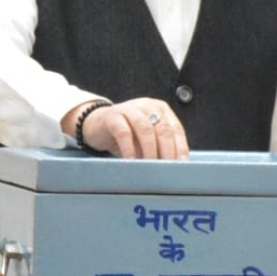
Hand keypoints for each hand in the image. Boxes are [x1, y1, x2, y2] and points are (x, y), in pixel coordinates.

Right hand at [67, 98, 189, 160]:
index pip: (176, 129)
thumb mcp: (146, 140)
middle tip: (166, 170)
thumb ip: (159, 148)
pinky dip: (129, 148)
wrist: (96, 124)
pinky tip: (131, 161)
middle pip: (163, 129)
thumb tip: (173, 168)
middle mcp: (148, 106)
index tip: (181, 165)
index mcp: (161, 109)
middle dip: (167, 152)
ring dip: (150, 150)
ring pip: (145, 129)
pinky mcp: (112, 116)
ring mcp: (130, 109)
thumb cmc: (126, 135)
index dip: (180, 148)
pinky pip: (124, 132)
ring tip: (150, 167)